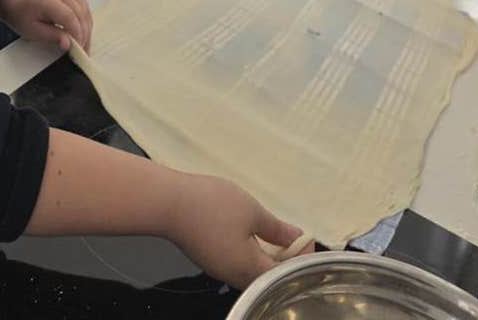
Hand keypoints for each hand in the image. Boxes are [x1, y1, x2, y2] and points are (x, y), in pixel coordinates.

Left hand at [6, 0, 92, 52]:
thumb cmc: (24, 16)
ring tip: (84, 45)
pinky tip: (83, 34)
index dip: (76, 33)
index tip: (77, 48)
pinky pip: (84, 9)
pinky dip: (86, 22)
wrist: (20, 3)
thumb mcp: (33, 31)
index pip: (69, 16)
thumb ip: (52, 36)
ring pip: (85, 11)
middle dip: (83, 34)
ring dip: (87, 29)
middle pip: (80, 13)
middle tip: (82, 51)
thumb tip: (68, 44)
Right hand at [168, 172, 309, 289]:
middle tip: (294, 238)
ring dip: (267, 255)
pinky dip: (251, 251)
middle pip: (268, 276)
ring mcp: (218, 267)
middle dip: (285, 259)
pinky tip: (250, 232)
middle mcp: (233, 275)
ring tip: (275, 233)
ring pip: (251, 269)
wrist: (168, 202)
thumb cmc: (212, 205)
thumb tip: (295, 239)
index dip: (300, 258)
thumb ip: (276, 229)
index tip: (309, 240)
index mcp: (248, 268)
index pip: (284, 273)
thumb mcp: (251, 211)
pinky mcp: (208, 257)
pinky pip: (236, 261)